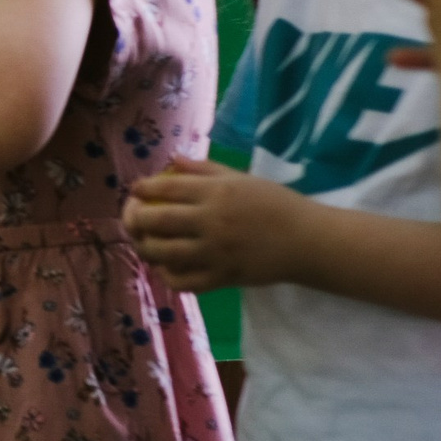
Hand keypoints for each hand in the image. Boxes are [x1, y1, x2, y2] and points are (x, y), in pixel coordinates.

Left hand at [121, 158, 300, 291]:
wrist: (307, 241)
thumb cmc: (274, 204)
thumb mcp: (241, 178)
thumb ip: (204, 169)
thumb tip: (171, 159)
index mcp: (216, 192)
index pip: (165, 188)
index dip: (141, 188)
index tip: (136, 190)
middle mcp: (211, 221)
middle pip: (154, 221)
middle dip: (133, 218)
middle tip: (133, 217)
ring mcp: (214, 253)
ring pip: (161, 253)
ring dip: (144, 247)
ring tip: (144, 242)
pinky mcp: (221, 278)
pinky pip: (181, 281)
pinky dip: (166, 275)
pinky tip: (166, 266)